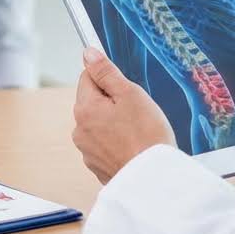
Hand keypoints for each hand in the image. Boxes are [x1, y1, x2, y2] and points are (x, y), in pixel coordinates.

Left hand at [72, 47, 175, 183]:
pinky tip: (134, 146)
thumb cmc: (147, 136)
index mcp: (85, 109)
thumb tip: (88, 54)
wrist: (155, 179)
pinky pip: (105, 144)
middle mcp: (79, 130)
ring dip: (114, 122)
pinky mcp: (97, 166)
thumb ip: (106, 72)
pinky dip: (116, 142)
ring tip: (137, 131)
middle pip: (93, 101)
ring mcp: (87, 151)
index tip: (125, 88)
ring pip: (99, 124)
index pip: (87, 77)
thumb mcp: (130, 94)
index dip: (108, 78)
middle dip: (112, 101)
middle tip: (136, 111)